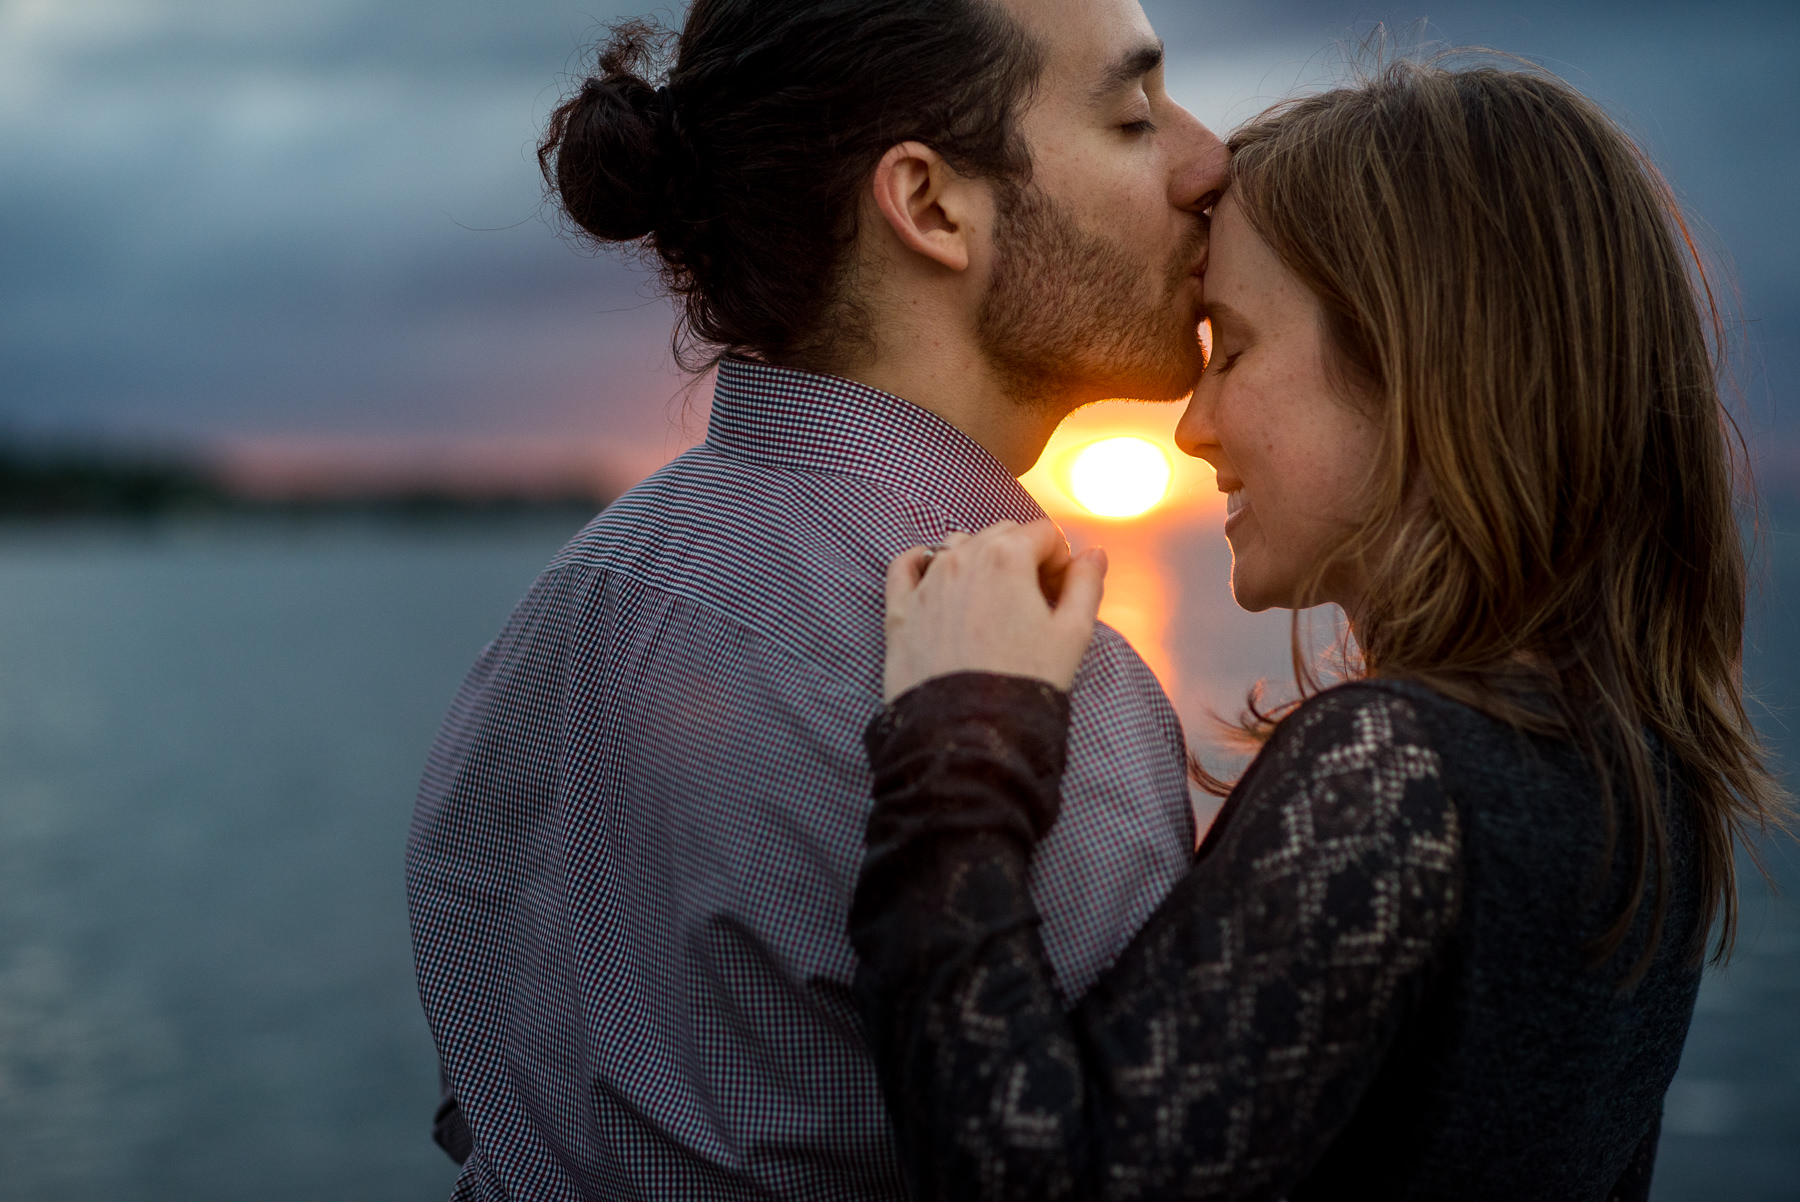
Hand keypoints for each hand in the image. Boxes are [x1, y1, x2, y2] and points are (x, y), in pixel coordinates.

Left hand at [882, 519, 1107, 700]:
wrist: (966, 734)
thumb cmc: (1024, 684)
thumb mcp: (1073, 635)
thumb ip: (1087, 585)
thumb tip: (1095, 554)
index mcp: (1007, 557)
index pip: (1045, 533)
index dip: (1061, 561)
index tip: (1062, 594)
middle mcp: (961, 558)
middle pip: (1002, 534)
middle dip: (1024, 557)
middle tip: (1034, 602)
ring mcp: (926, 582)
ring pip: (957, 545)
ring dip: (980, 559)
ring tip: (993, 602)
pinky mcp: (899, 609)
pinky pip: (907, 565)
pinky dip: (924, 562)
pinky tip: (938, 579)